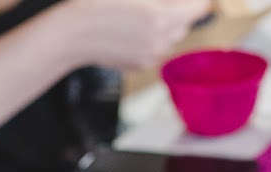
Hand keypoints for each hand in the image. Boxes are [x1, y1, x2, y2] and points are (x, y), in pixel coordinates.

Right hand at [51, 0, 209, 71]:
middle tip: (155, 3)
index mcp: (164, 18)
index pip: (200, 8)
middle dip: (177, 11)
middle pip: (185, 24)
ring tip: (138, 14)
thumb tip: (171, 1)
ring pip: (169, 38)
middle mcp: (161, 41)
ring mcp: (150, 56)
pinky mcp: (138, 65)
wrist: (71, 34)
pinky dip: (148, 39)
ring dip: (163, 26)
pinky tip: (128, 29)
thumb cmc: (95, 5)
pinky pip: (154, 49)